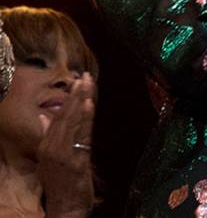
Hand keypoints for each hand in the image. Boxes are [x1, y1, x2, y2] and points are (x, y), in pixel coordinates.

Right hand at [37, 72, 95, 217]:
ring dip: (81, 101)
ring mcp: (63, 154)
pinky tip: (89, 105)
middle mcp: (52, 148)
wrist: (65, 207)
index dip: (68, 98)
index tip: (77, 81)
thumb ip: (50, 136)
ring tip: (86, 83)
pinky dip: (85, 119)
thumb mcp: (51, 158)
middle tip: (84, 76)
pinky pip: (81, 135)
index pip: (58, 117)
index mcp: (46, 145)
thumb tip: (43, 117)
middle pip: (64, 115)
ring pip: (72, 122)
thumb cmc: (61, 183)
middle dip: (75, 94)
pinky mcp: (75, 160)